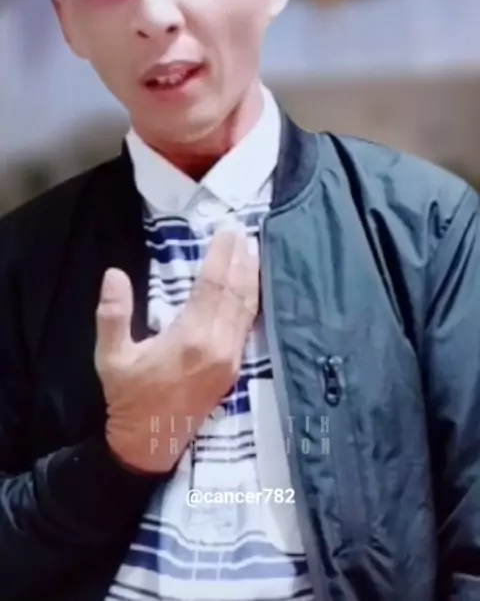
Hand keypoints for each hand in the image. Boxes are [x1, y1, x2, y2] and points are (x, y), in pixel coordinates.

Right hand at [94, 222, 258, 473]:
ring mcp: (231, 359)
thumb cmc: (128, 398)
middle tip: (242, 231)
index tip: (227, 231)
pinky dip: (251, 300)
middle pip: (236, 293)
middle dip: (240, 259)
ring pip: (247, 309)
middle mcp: (218, 346)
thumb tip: (113, 274)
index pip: (213, 286)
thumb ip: (112, 315)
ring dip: (251, 276)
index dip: (221, 256)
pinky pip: (248, 325)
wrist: (149, 444)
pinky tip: (251, 286)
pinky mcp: (235, 368)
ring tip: (252, 249)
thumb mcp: (111, 357)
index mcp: (190, 339)